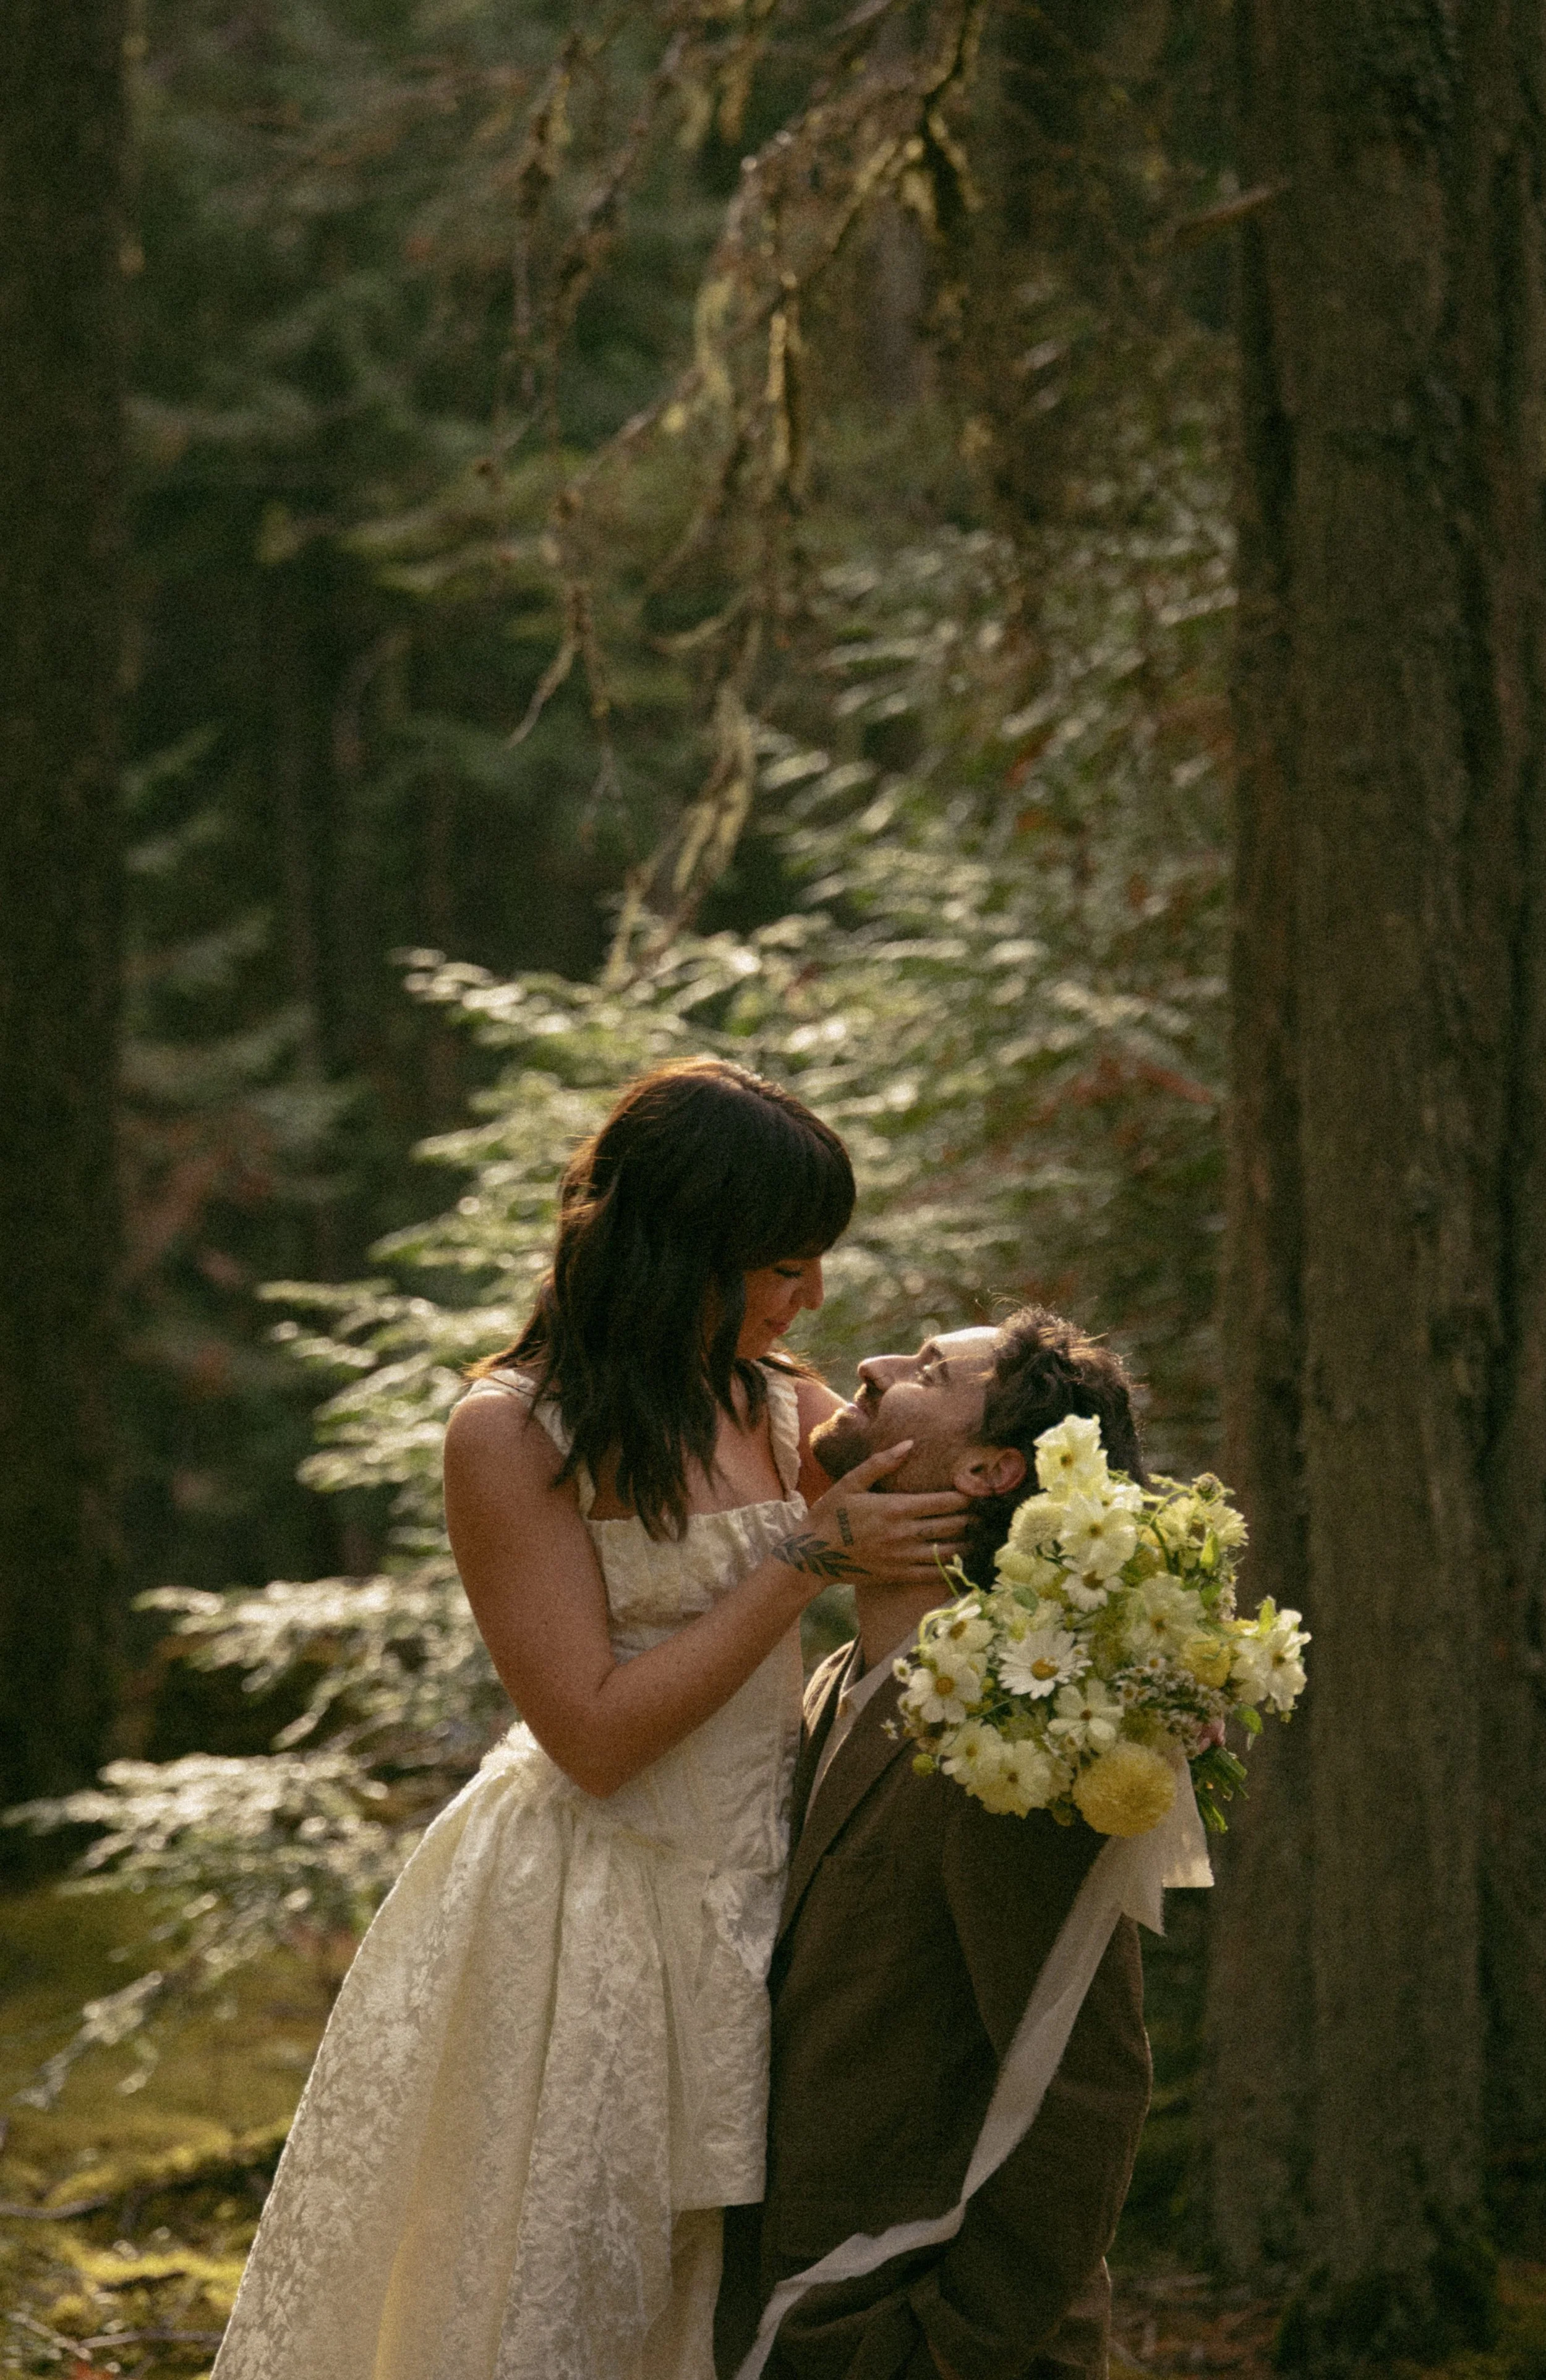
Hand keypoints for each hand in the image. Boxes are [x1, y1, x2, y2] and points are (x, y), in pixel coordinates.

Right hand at [771, 1442, 969, 1590]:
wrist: (813, 1554)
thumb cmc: (830, 1514)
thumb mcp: (851, 1482)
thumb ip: (881, 1463)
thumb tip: (909, 1443)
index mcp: (896, 1507)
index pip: (944, 1502)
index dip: (967, 1498)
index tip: (980, 1492)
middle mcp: (904, 1533)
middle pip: (952, 1526)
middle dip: (972, 1519)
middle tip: (987, 1514)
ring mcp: (903, 1557)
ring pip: (948, 1552)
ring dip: (968, 1544)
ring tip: (981, 1537)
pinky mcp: (898, 1575)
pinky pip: (933, 1574)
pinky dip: (952, 1569)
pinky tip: (964, 1564)